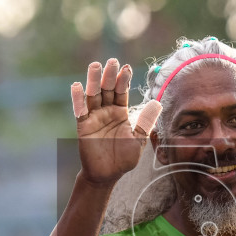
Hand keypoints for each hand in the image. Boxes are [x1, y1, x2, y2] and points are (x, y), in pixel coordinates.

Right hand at [71, 59, 160, 187]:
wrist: (107, 175)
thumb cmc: (123, 158)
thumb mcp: (138, 139)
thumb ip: (145, 121)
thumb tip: (157, 102)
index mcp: (120, 112)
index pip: (121, 91)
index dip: (123, 80)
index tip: (127, 67)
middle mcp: (106, 111)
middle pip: (107, 89)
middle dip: (109, 75)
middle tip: (112, 61)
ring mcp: (94, 117)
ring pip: (93, 95)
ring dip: (93, 81)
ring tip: (95, 66)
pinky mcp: (83, 126)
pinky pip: (80, 110)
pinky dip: (78, 98)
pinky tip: (77, 86)